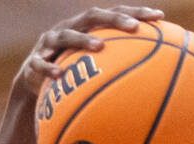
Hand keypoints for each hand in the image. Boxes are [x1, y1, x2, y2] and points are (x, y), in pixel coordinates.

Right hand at [15, 6, 164, 98]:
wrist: (33, 82)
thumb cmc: (70, 73)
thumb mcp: (91, 66)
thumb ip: (116, 65)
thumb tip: (153, 79)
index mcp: (86, 26)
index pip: (115, 12)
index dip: (136, 12)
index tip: (160, 16)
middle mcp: (69, 28)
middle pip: (92, 16)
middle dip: (114, 19)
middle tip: (134, 28)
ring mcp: (49, 43)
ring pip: (66, 36)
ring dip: (83, 40)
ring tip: (99, 47)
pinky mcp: (33, 61)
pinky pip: (40, 63)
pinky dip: (49, 68)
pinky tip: (59, 74)